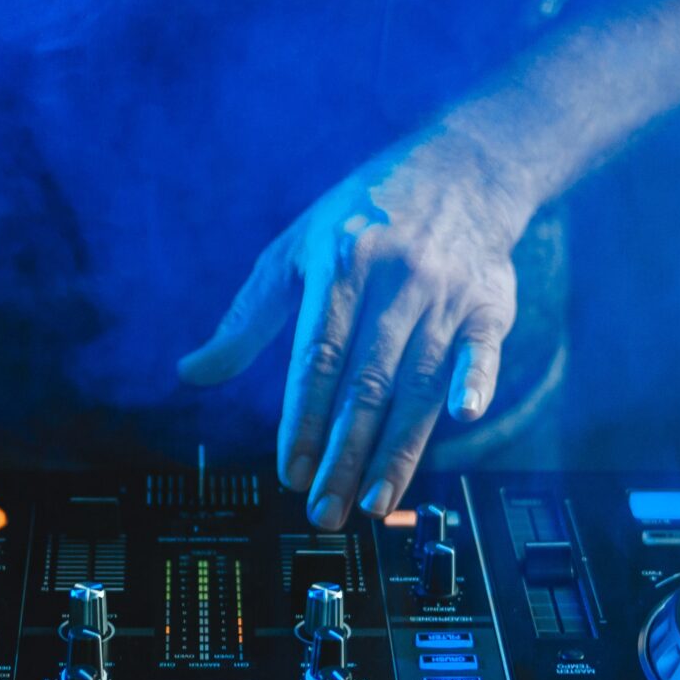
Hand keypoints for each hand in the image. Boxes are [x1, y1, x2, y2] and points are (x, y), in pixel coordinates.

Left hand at [179, 132, 529, 527]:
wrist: (464, 168)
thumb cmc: (365, 216)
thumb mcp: (295, 250)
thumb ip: (247, 319)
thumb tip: (190, 372)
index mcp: (341, 266)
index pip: (318, 359)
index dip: (303, 420)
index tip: (291, 473)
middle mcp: (395, 280)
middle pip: (367, 383)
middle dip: (344, 455)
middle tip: (325, 511)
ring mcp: (446, 292)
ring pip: (418, 383)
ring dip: (397, 448)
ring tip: (374, 503)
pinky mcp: (490, 303)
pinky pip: (481, 348)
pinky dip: (475, 380)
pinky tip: (465, 416)